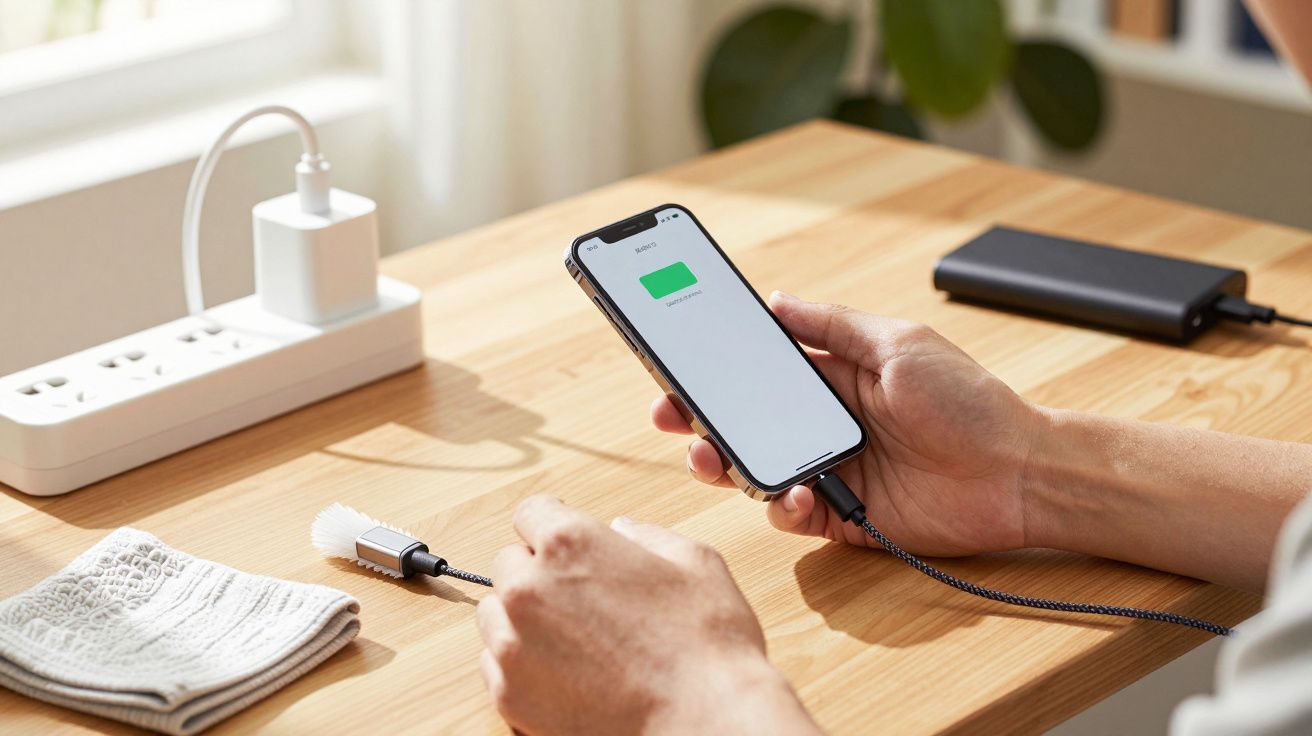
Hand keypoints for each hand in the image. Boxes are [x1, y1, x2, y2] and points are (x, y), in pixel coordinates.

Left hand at [477, 496, 818, 734]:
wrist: (702, 725)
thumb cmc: (706, 649)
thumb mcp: (695, 563)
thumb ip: (648, 536)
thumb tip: (623, 532)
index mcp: (570, 544)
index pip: (531, 512)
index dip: (552, 523)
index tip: (560, 538)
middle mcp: (529, 588)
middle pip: (510, 563)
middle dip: (539, 573)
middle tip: (582, 596)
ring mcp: (513, 645)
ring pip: (495, 614)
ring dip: (523, 617)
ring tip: (572, 637)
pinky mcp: (509, 695)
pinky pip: (495, 664)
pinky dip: (521, 664)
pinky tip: (565, 672)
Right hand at [652, 292, 1040, 555]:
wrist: (1019, 473)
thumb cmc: (969, 402)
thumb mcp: (899, 344)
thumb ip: (833, 326)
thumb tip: (777, 300)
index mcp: (834, 379)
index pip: (760, 372)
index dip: (717, 370)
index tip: (677, 364)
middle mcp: (824, 425)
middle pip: (745, 423)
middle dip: (700, 420)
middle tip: (670, 416)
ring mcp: (830, 471)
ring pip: (756, 470)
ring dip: (725, 464)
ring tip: (710, 455)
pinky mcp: (843, 516)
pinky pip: (792, 513)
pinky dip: (782, 505)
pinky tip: (793, 493)